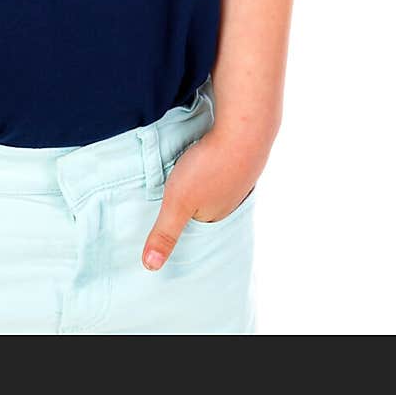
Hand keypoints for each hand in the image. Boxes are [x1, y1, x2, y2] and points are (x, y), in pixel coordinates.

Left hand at [141, 130, 260, 269]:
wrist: (244, 128)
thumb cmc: (210, 166)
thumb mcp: (178, 202)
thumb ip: (165, 233)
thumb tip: (150, 267)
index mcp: (216, 215)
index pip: (196, 228)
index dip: (181, 223)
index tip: (168, 218)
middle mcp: (231, 200)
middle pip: (206, 205)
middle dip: (192, 202)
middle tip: (175, 195)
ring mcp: (238, 175)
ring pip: (214, 182)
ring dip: (202, 177)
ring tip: (187, 172)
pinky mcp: (239, 152)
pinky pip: (222, 161)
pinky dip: (212, 159)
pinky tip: (204, 152)